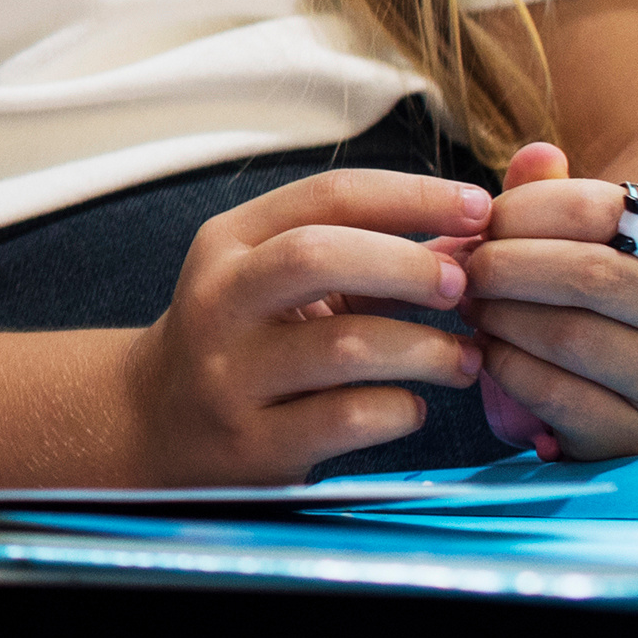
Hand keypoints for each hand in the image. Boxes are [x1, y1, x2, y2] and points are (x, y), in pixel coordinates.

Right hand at [124, 168, 488, 480]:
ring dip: (426, 349)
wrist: (160, 422)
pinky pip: (351, 418)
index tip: (478, 208)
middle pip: (320, 256)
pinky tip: (411, 407)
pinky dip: (401, 410)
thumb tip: (472, 240)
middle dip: (410, 266)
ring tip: (463, 358)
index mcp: (229, 243)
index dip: (413, 196)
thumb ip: (367, 255)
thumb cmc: (246, 340)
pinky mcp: (255, 441)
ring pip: (346, 346)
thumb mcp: (281, 281)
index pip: (328, 196)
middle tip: (463, 288)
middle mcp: (219, 301)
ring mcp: (231, 374)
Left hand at [452, 140, 637, 460]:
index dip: (521, 211)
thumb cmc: (606, 296)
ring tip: (471, 307)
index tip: (477, 222)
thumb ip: (555, 196)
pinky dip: (506, 368)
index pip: (600, 208)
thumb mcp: (593, 239)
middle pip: (585, 274)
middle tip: (461, 269)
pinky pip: (555, 395)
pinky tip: (487, 353)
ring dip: (498, 318)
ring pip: (568, 336)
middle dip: (503, 267)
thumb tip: (535, 153)